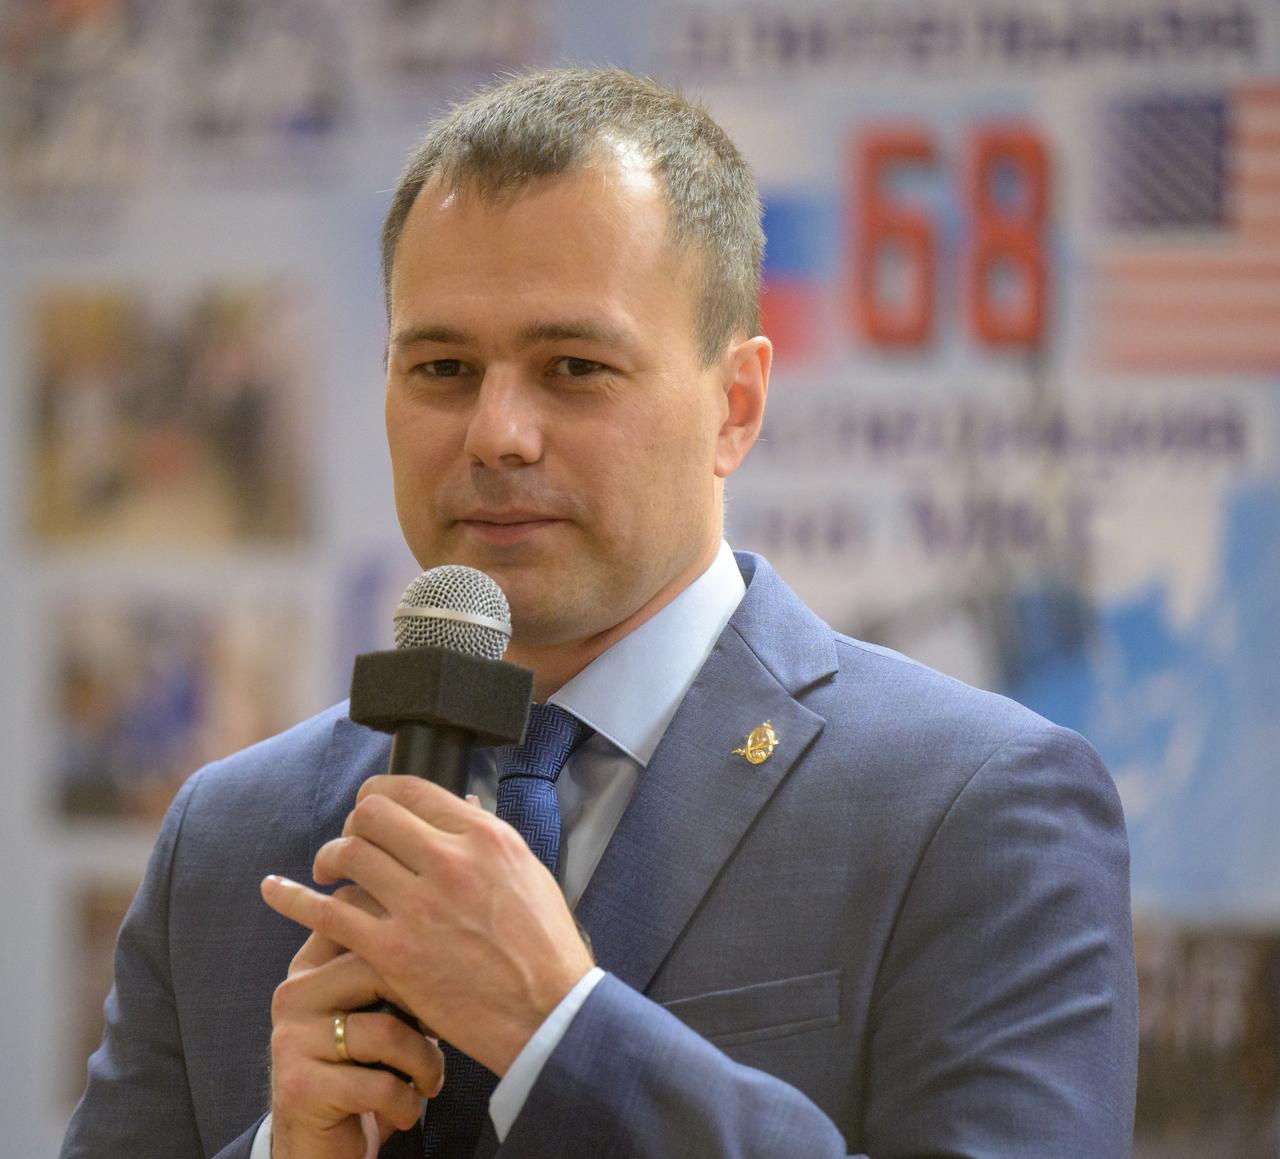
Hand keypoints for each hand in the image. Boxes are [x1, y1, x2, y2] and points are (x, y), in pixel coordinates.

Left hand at [260, 776, 594, 1075]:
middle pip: (373, 814)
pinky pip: (328, 914)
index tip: (371, 807)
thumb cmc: (544, 946)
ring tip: (329, 870)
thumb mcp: (527, 872)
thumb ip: (486, 839)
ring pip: (348, 854)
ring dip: (331, 857)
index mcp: (484, 837)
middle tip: (353, 841)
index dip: (380, 792)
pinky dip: (294, 898)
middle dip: (355, 822)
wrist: (547, 1014)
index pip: (413, 789)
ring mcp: (418, 907)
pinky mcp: (392, 953)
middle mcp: (449, 861)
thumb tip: (458, 806)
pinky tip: (275, 890)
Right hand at [265, 884, 444, 1158]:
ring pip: (387, 1030)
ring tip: (430, 1080)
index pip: (356, 911)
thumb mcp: (373, 1011)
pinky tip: (407, 1111)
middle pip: (380, 967)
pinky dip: (407, 1103)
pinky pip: (378, 1084)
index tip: (441, 962)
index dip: (407, 927)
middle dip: (427, 1004)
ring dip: (425, 1062)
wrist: (320, 1149)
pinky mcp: (300, 1087)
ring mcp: (292, 1040)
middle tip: (444, 1030)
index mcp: (311, 965)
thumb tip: (455, 923)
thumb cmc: (363, 1069)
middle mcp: (294, 993)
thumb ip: (391, 968)